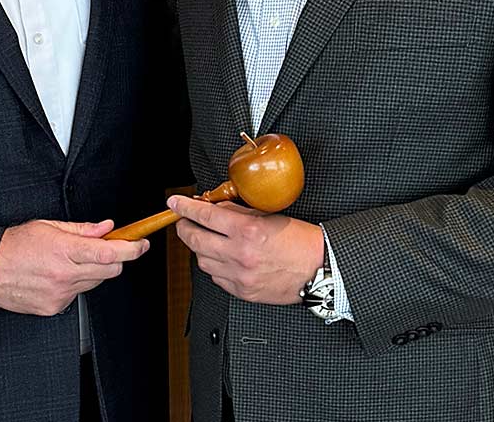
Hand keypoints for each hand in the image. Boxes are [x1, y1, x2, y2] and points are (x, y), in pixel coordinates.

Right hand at [0, 219, 148, 315]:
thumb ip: (82, 229)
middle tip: (113, 248)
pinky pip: (78, 295)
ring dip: (95, 271)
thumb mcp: (49, 226)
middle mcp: (64, 274)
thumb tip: (107, 228)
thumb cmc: (15, 245)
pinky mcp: (54, 308)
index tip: (141, 244)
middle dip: (117, 259)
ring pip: (95, 283)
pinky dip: (77, 284)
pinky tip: (61, 275)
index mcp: (64, 250)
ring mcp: (60, 294)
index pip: (109, 253)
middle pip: (109, 271)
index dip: (131, 249)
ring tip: (75, 260)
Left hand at [168, 195, 323, 304]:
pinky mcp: (243, 292)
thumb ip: (236, 212)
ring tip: (206, 238)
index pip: (204, 216)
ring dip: (199, 247)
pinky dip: (213, 265)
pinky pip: (216, 278)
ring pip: (202, 261)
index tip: (174, 202)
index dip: (185, 207)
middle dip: (184, 227)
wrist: (318, 268)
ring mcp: (240, 277)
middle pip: (195, 240)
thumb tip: (212, 207)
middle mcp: (240, 255)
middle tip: (183, 220)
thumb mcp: (267, 215)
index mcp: (247, 231)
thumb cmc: (299, 240)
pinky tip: (221, 257)